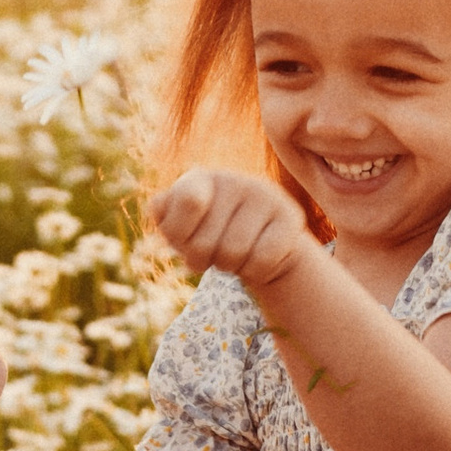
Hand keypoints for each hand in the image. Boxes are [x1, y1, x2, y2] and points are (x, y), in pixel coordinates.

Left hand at [147, 168, 308, 297]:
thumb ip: (163, 213)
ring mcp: (266, 196)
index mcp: (200, 179)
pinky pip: (262, 260)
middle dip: (202, 260)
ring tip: (233, 255)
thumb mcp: (180, 226)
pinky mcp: (291, 217)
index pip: (188, 200)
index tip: (184, 238)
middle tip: (211, 252)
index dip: (179, 235)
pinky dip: (254, 271)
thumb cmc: (208, 234)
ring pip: (233, 254)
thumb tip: (160, 205)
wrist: (260, 244)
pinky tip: (255, 258)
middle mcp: (235, 180)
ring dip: (228, 267)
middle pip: (204, 244)